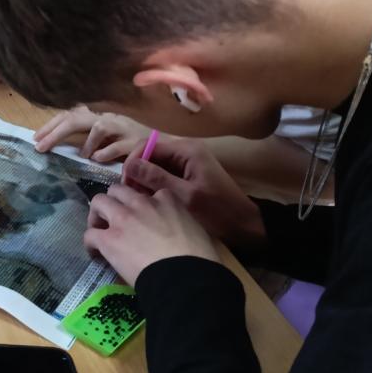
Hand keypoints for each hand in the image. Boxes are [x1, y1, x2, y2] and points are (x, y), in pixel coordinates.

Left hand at [34, 106, 149, 162]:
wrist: (163, 143)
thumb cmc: (129, 141)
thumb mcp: (104, 136)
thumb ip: (84, 136)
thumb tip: (57, 141)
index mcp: (98, 115)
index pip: (69, 115)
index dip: (51, 125)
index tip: (35, 138)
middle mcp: (108, 117)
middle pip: (77, 118)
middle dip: (56, 132)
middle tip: (40, 147)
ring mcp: (122, 128)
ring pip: (99, 127)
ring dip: (85, 141)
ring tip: (77, 155)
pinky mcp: (135, 141)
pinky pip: (118, 145)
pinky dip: (106, 151)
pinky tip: (97, 159)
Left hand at [85, 182, 219, 285]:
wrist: (187, 279)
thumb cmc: (200, 260)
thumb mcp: (196, 229)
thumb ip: (180, 221)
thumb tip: (174, 232)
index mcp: (167, 200)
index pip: (150, 193)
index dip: (144, 205)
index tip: (144, 217)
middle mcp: (142, 203)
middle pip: (119, 190)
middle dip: (116, 202)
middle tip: (116, 219)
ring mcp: (123, 219)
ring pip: (99, 201)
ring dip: (98, 215)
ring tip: (100, 230)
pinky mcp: (109, 239)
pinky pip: (90, 234)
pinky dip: (90, 243)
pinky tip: (96, 254)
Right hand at [122, 137, 265, 252]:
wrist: (246, 227)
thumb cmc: (218, 211)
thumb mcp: (185, 196)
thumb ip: (156, 178)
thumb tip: (129, 165)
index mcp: (187, 150)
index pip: (148, 145)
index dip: (133, 161)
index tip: (125, 184)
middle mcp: (186, 151)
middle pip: (151, 153)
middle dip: (137, 171)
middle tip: (130, 194)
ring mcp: (188, 163)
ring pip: (156, 164)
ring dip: (145, 179)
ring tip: (138, 199)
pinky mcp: (188, 175)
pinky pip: (164, 174)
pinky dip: (155, 185)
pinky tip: (151, 200)